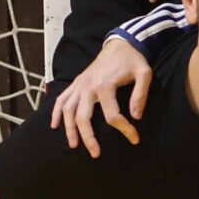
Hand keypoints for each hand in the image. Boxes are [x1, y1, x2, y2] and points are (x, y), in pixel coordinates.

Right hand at [50, 38, 154, 156]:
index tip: (135, 139)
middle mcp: (87, 86)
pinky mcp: (76, 83)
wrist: (119, 44)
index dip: (124, 129)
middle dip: (88, 138)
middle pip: (83, 117)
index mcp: (105, 85)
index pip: (112, 116)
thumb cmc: (133, 60)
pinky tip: (55, 125)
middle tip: (95, 154)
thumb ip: (141, 95)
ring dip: (69, 129)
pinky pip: (61, 99)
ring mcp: (79, 85)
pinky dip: (56, 112)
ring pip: (68, 110)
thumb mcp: (144, 74)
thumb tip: (136, 116)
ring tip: (74, 145)